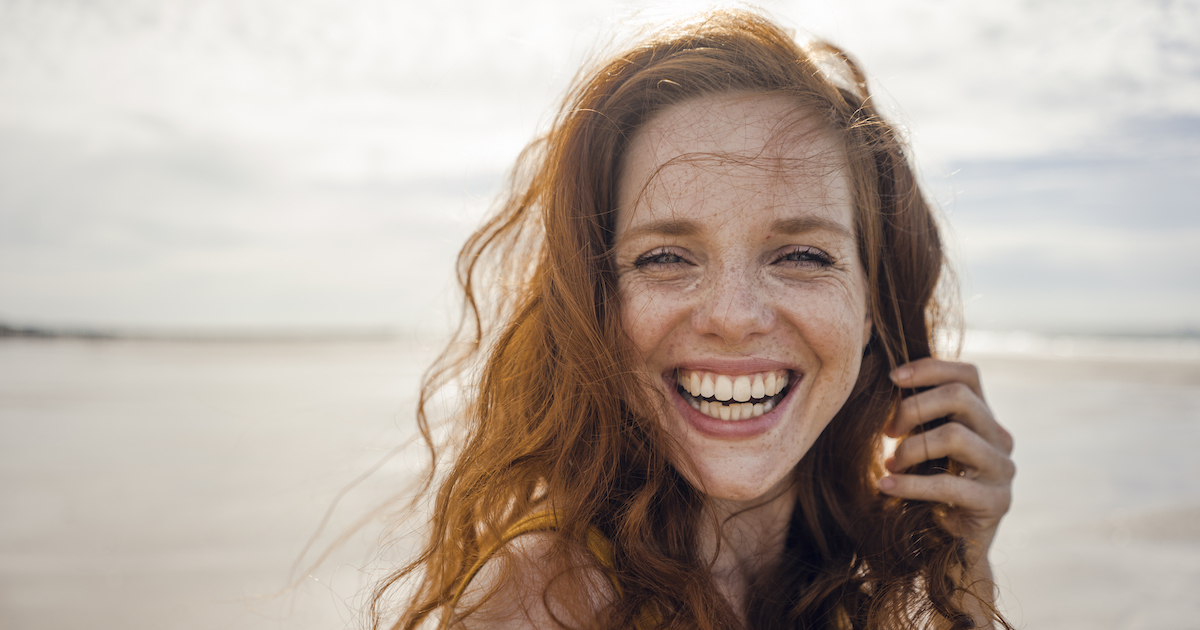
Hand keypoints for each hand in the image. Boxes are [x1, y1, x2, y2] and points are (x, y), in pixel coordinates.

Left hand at [878, 358, 1014, 559]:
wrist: (949, 549)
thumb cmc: (928, 491)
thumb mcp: (923, 448)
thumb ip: (918, 419)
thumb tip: (885, 383)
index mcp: (983, 419)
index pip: (968, 374)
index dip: (930, 368)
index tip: (892, 377)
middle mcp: (1000, 438)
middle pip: (960, 396)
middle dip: (913, 408)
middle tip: (886, 431)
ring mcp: (1003, 469)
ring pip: (955, 435)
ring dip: (911, 448)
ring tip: (890, 464)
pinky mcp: (997, 502)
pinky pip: (950, 484)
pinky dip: (911, 484)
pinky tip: (886, 485)